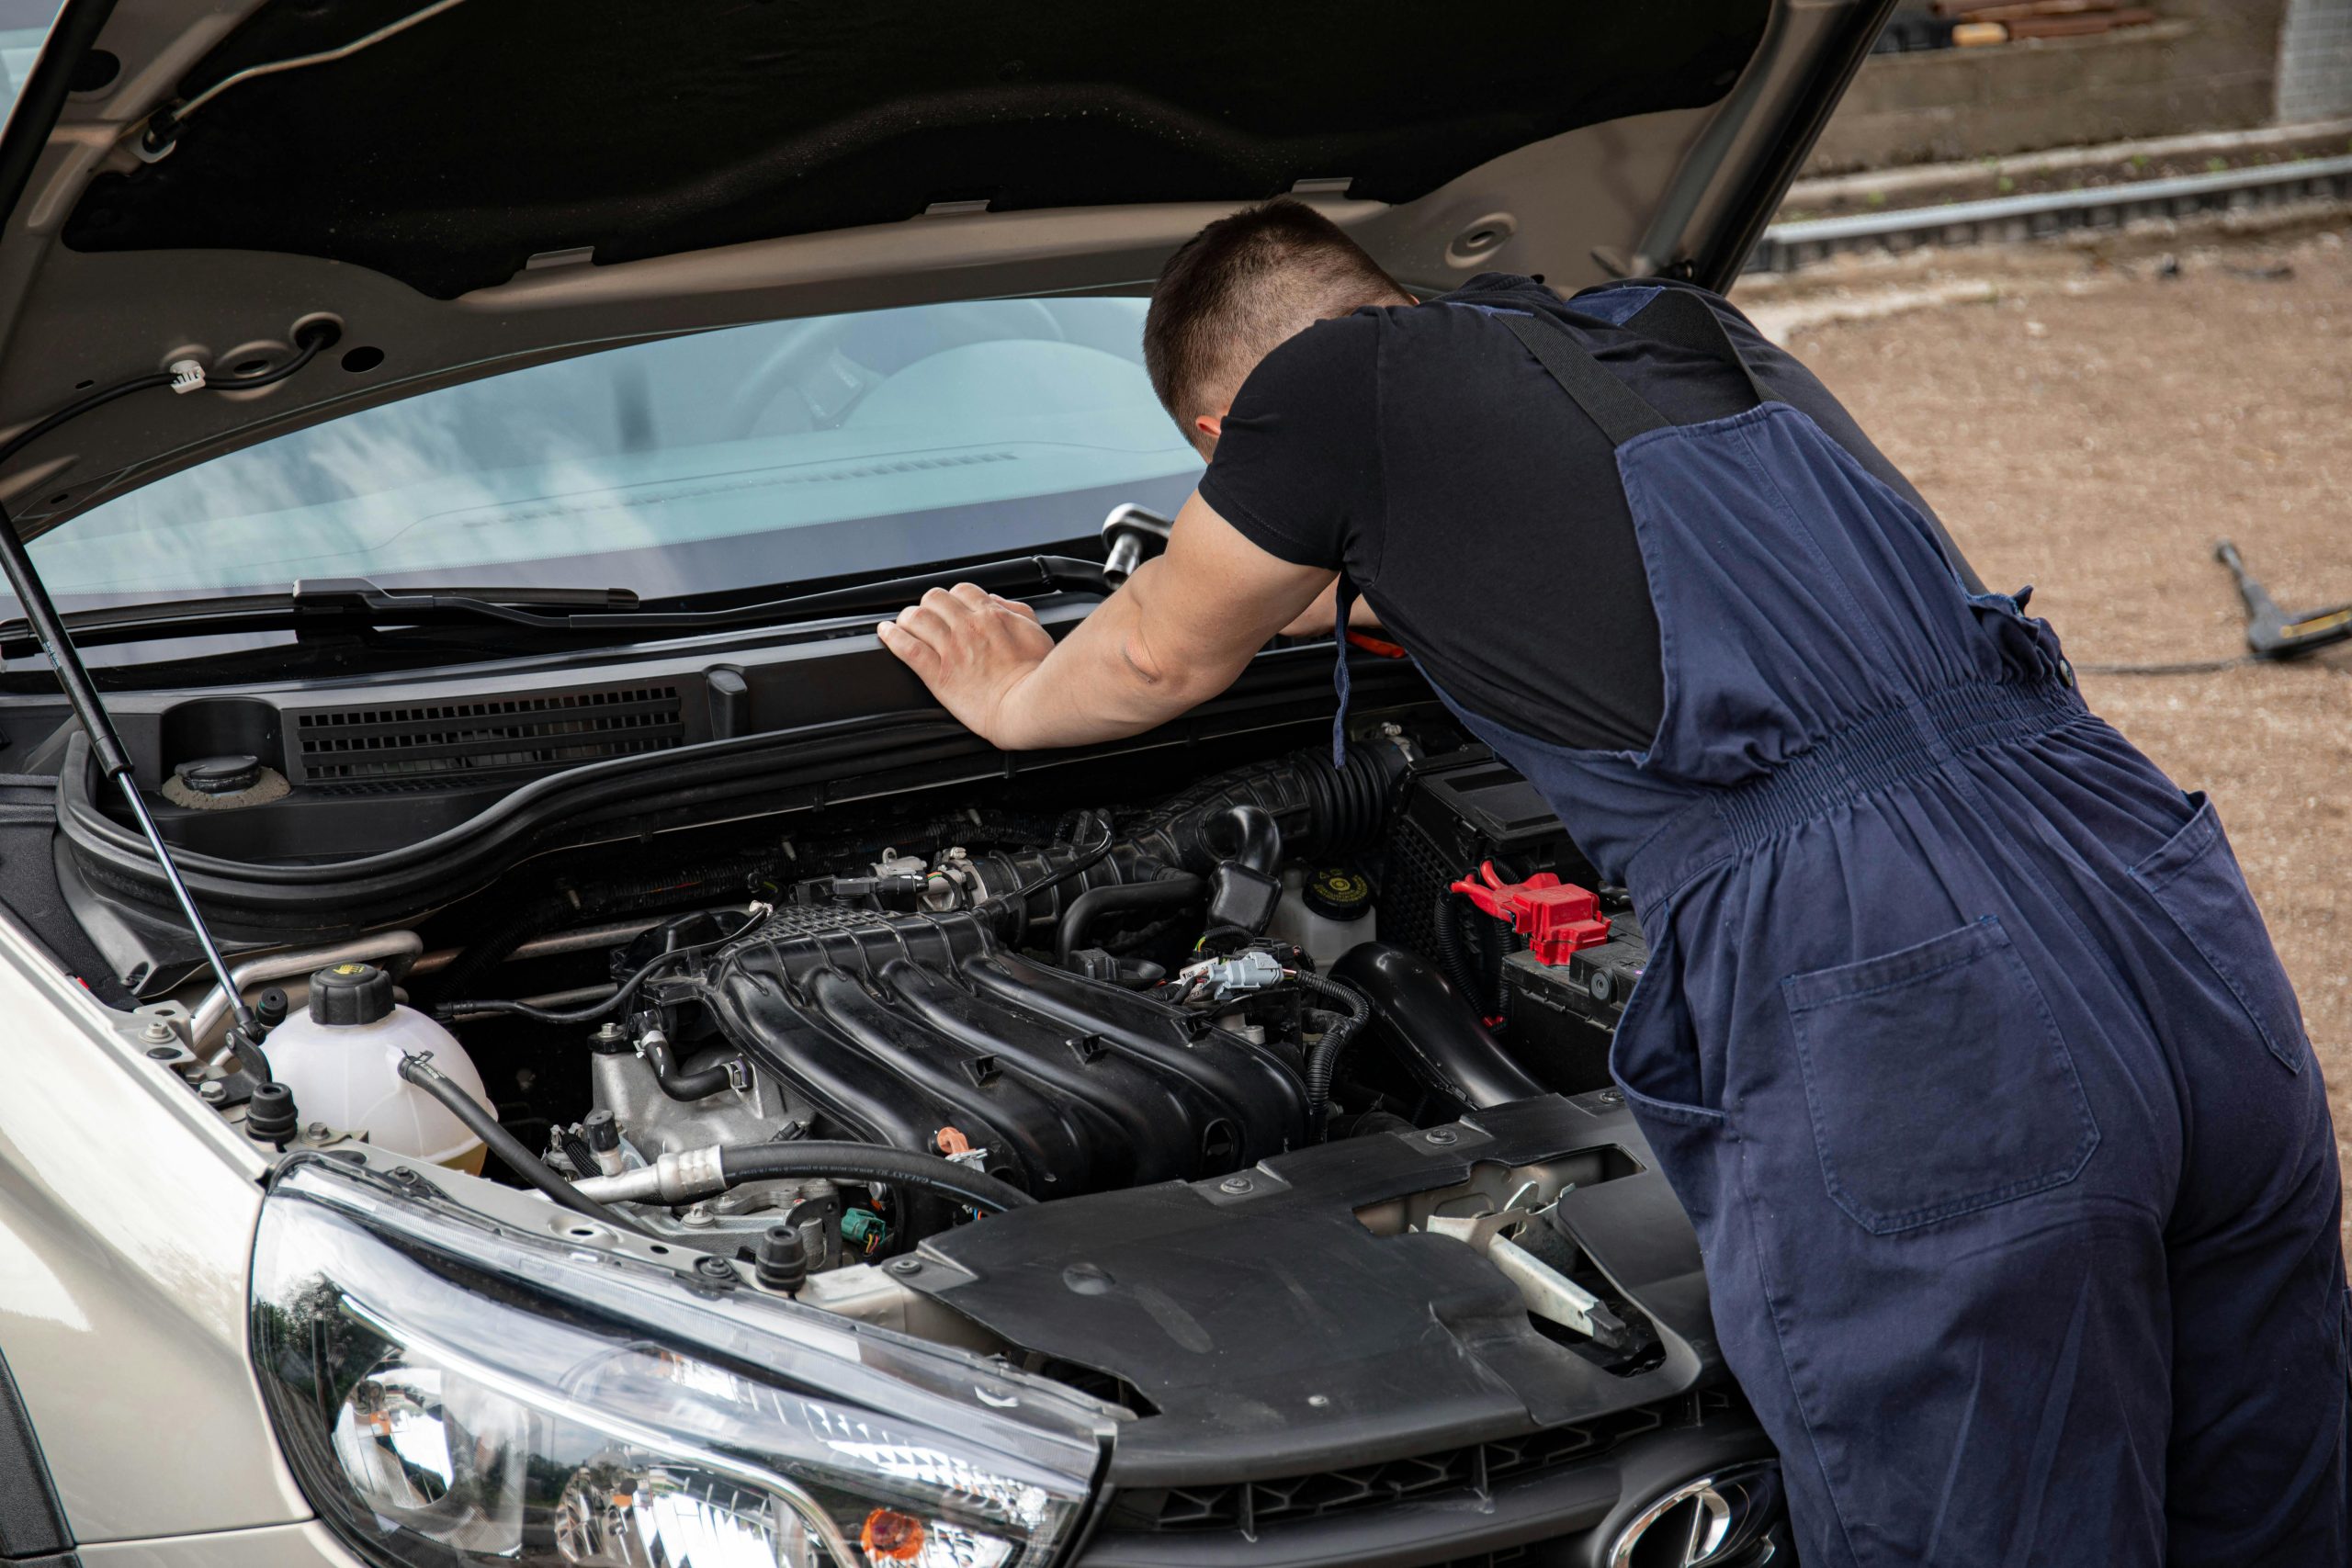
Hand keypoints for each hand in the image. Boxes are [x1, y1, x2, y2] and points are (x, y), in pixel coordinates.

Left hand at [876, 584, 1055, 744]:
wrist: (1027, 706)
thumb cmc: (1036, 674)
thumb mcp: (1035, 632)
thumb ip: (1015, 611)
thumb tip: (996, 601)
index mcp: (991, 615)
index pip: (963, 590)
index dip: (953, 597)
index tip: (949, 607)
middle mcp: (968, 626)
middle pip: (935, 599)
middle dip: (928, 604)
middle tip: (925, 615)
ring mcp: (951, 649)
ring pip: (917, 618)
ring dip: (907, 617)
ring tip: (902, 623)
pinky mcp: (937, 674)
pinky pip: (907, 647)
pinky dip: (891, 636)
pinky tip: (885, 632)